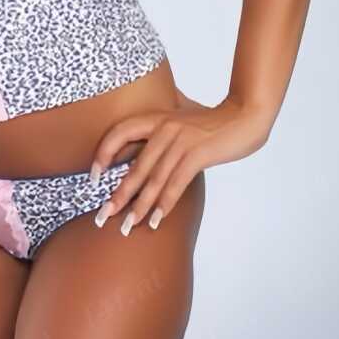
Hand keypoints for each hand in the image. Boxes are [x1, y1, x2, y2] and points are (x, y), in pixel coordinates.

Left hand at [89, 93, 270, 232]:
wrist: (244, 114)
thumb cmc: (212, 118)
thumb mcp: (182, 111)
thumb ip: (163, 116)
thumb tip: (149, 118)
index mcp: (156, 117)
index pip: (119, 133)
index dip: (103, 154)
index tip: (93, 177)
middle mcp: (163, 128)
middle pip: (134, 166)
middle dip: (118, 195)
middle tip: (102, 217)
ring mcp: (180, 141)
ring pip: (154, 180)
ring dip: (139, 207)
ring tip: (126, 226)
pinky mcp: (197, 154)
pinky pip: (176, 183)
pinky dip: (165, 204)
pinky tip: (156, 221)